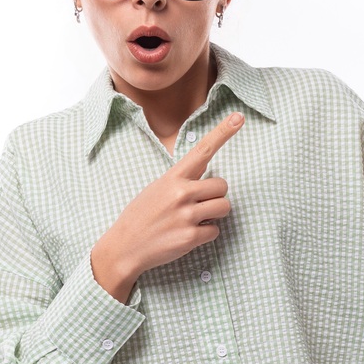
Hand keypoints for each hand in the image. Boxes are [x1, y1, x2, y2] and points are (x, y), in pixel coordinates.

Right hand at [91, 111, 246, 299]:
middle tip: (200, 204)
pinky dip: (206, 234)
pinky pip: (215, 231)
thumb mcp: (157, 188)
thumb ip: (182, 180)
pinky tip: (187, 234)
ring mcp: (186, 216)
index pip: (203, 150)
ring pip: (225, 207)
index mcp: (172, 177)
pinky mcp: (190, 237)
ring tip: (194, 219)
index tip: (239, 117)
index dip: (223, 132)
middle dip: (216, 195)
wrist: (125, 246)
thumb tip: (205, 174)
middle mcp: (181, 193)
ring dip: (215, 214)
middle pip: (223, 185)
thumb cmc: (141, 216)